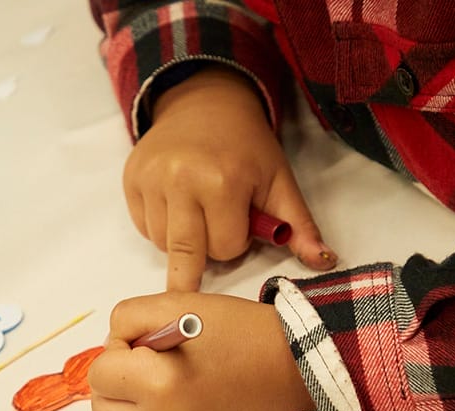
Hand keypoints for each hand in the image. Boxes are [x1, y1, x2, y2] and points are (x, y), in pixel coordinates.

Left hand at [87, 292, 314, 410]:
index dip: (118, 348)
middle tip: (146, 359)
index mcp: (158, 386)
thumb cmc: (241, 332)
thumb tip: (114, 344)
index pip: (99, 373)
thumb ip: (128, 319)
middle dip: (115, 380)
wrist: (293, 367)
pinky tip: (190, 391)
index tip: (146, 340)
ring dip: (135, 398)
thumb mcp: (178, 303)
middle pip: (103, 408)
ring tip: (170, 374)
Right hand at [124, 65, 336, 291]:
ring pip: (164, 246)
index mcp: (223, 181)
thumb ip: (299, 227)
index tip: (241, 217)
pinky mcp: (130, 179)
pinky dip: (161, 227)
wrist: (206, 104)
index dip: (236, 241)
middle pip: (187, 255)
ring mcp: (150, 179)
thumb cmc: (247, 147)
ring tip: (197, 211)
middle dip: (205, 254)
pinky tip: (176, 205)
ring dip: (184, 240)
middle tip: (212, 236)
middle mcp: (180, 180)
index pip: (225, 249)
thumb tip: (325, 262)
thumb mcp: (279, 182)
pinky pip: (144, 228)